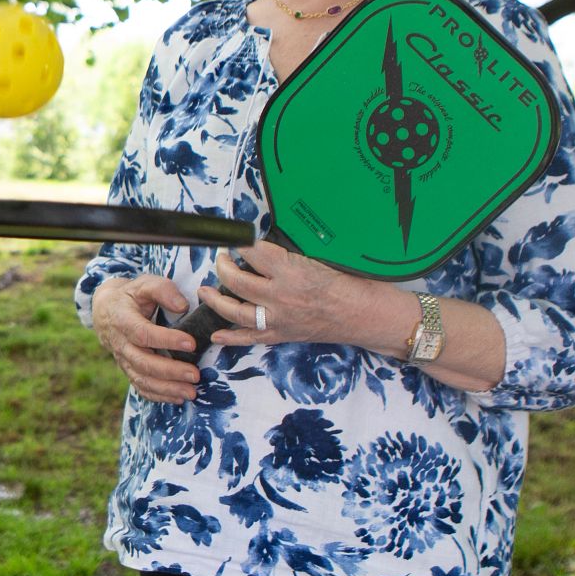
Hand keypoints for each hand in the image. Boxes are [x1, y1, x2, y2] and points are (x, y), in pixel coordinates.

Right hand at [90, 274, 203, 403]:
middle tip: (195, 375)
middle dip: (170, 371)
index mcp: (122, 319)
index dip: (166, 340)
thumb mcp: (144, 284)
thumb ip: (163, 290)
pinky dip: (158, 396)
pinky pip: (140, 387)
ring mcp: (123, 359)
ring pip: (142, 379)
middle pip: (143, 362)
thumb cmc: (132, 295)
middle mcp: (120, 343)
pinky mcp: (128, 369)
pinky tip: (178, 398)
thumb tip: (182, 306)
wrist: (106, 310)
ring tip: (191, 392)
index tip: (190, 343)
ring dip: (167, 388)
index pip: (143, 333)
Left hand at [197, 240, 382, 348]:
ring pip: (235, 310)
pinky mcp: (283, 335)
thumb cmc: (351, 283)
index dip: (240, 241)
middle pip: (236, 280)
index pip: (252, 250)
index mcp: (290, 270)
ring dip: (216, 299)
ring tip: (205, 290)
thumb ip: (289, 255)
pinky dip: (231, 338)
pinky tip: (216, 334)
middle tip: (221, 258)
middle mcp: (280, 295)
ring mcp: (279, 318)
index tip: (235, 237)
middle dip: (223, 266)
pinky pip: (251, 338)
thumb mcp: (320, 258)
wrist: (368, 316)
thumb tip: (262, 248)